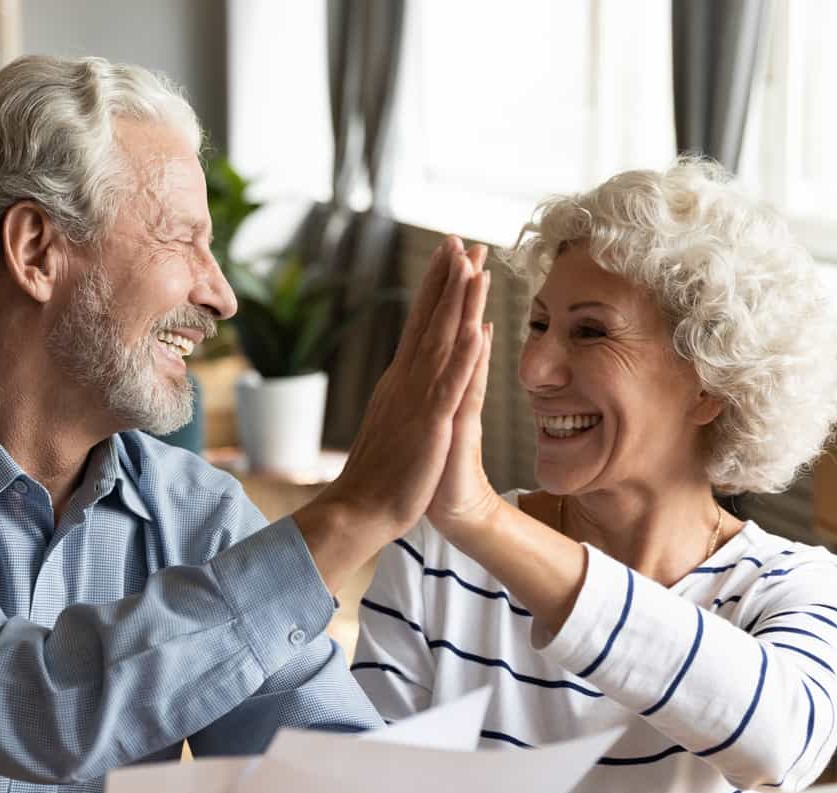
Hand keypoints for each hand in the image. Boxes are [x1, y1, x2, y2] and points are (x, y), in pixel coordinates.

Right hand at [312, 236, 488, 542]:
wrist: (360, 509)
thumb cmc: (380, 474)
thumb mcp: (395, 423)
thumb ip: (404, 395)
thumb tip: (409, 374)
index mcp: (400, 380)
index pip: (420, 323)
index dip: (436, 287)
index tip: (449, 255)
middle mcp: (405, 380)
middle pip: (429, 320)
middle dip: (447, 278)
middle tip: (460, 239)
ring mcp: (417, 399)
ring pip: (441, 341)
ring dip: (458, 302)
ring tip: (473, 267)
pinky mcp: (430, 423)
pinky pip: (450, 384)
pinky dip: (463, 355)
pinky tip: (476, 329)